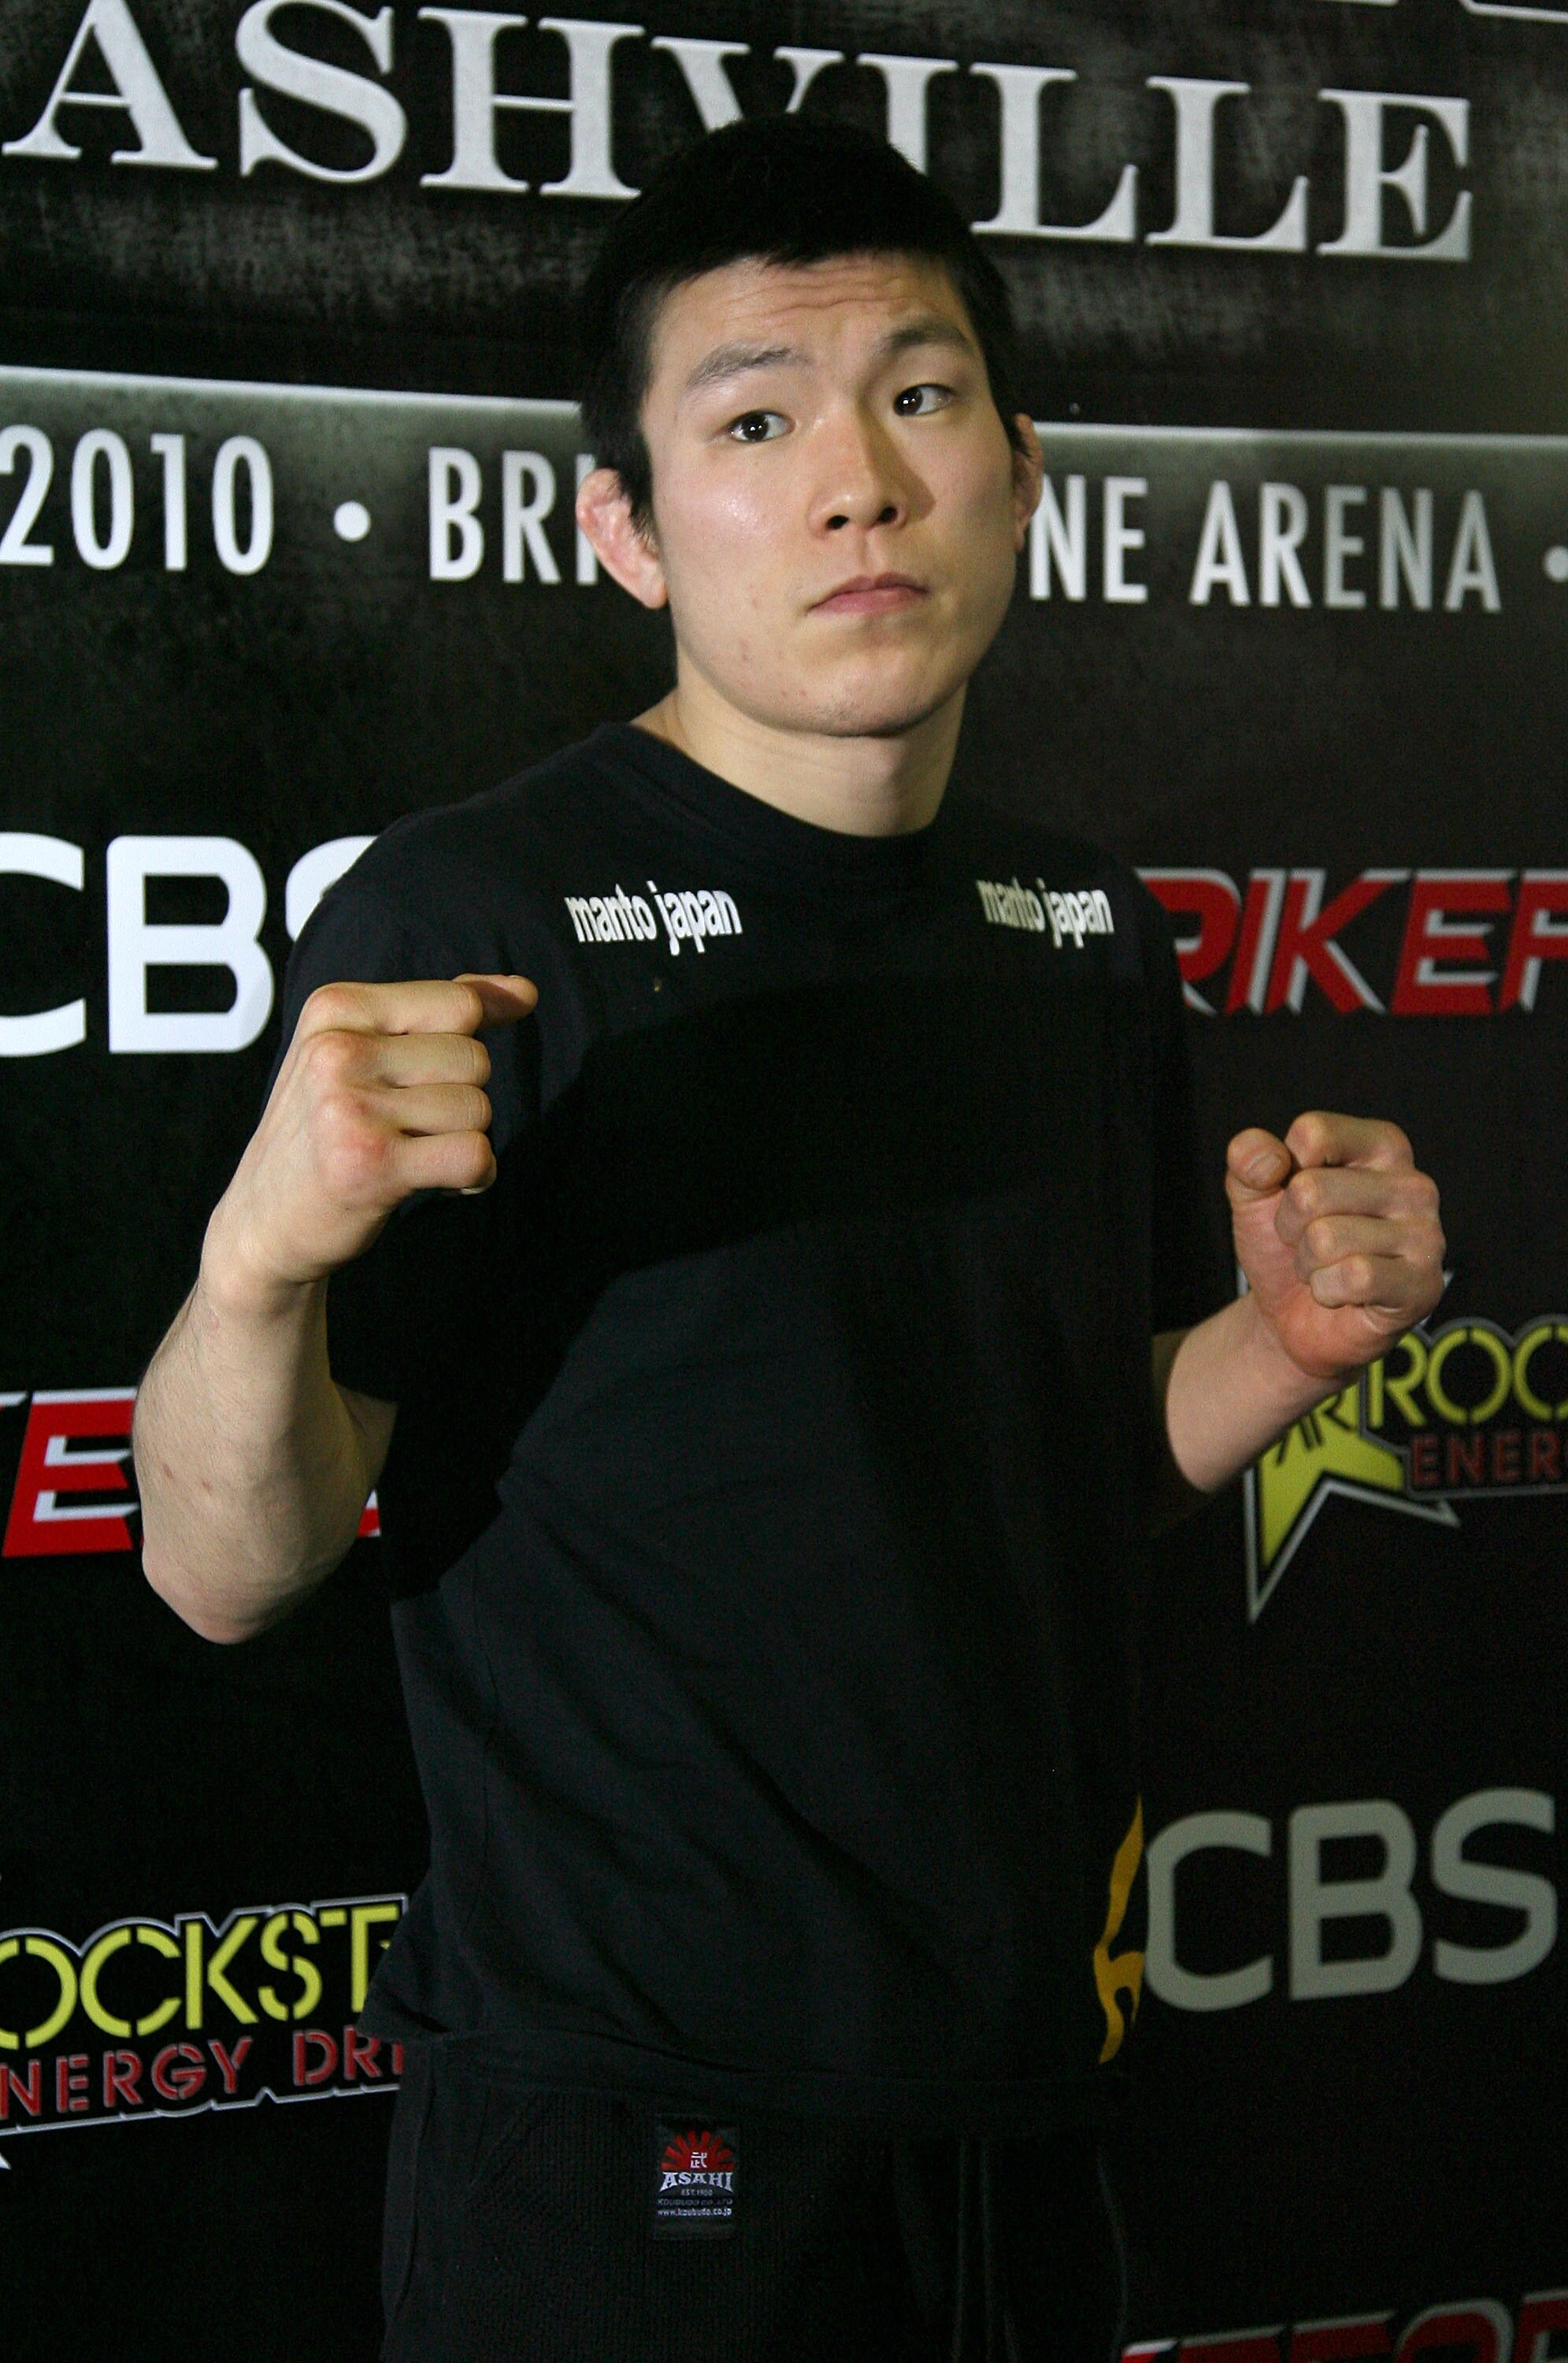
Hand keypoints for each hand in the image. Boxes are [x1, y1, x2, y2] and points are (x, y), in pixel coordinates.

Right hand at [204, 974, 536, 1307]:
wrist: (267, 1221)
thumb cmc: (329, 1128)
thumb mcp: (365, 1049)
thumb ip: (444, 1012)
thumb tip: (526, 992)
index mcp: (333, 1007)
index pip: (460, 1005)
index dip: (460, 1048)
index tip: (415, 1079)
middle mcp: (337, 1051)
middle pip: (474, 1059)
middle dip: (458, 1099)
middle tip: (403, 1126)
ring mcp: (350, 1108)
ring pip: (477, 1109)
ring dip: (460, 1141)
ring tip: (409, 1154)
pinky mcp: (372, 1165)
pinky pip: (475, 1156)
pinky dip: (472, 1177)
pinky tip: (435, 1181)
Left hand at [1226, 1112, 1444, 1387]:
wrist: (1293, 1318)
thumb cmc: (1286, 1246)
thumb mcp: (1253, 1192)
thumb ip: (1249, 1157)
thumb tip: (1270, 1159)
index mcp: (1382, 1145)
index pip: (1313, 1133)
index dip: (1280, 1175)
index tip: (1295, 1198)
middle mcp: (1414, 1184)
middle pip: (1310, 1190)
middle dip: (1289, 1227)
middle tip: (1309, 1243)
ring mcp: (1426, 1235)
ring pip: (1325, 1238)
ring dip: (1307, 1263)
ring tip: (1326, 1268)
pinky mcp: (1423, 1285)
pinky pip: (1353, 1278)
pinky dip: (1326, 1291)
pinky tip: (1341, 1294)